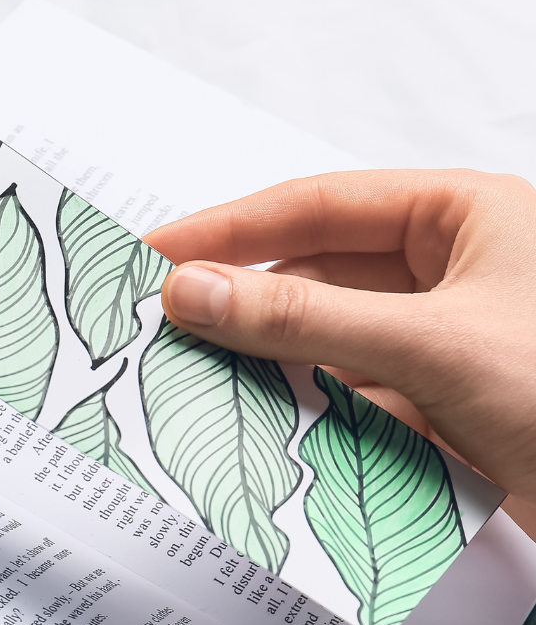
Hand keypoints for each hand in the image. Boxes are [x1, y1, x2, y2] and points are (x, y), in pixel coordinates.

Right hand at [143, 169, 535, 537]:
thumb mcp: (430, 345)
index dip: (232, 227)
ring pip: (324, 338)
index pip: (320, 205)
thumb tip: (196, 292)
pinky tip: (259, 419)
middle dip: (243, 301)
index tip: (161, 250)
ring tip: (196, 373)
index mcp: (464, 217)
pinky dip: (303, 406)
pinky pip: (345, 391)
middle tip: (164, 320)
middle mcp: (449, 271)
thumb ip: (303, 318)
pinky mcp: (433, 403)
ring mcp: (438, 341)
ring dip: (266, 360)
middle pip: (315, 273)